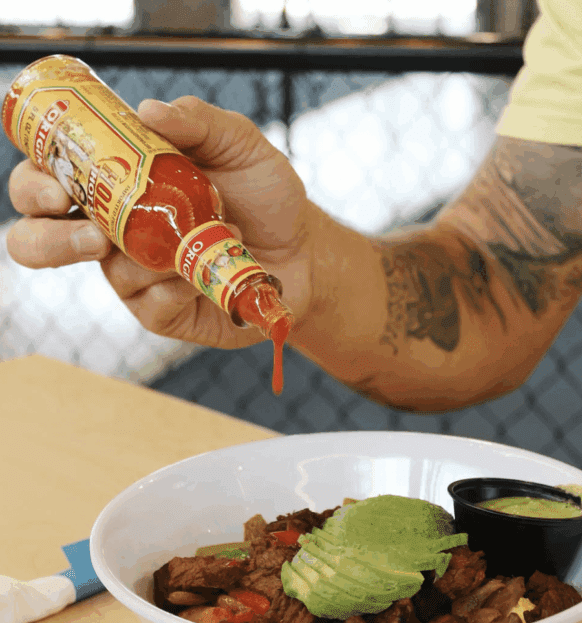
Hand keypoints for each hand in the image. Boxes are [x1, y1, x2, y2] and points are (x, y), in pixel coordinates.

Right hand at [6, 97, 314, 348]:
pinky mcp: (158, 311)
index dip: (36, 182)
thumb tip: (149, 110)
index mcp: (116, 182)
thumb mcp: (241, 146)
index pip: (49, 176)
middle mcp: (112, 229)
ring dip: (156, 255)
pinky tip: (203, 276)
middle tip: (94, 237)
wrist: (303, 252)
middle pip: (38, 235)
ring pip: (105, 272)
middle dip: (49, 238)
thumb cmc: (265, 196)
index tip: (61, 189)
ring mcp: (132, 274)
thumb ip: (198, 122)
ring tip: (203, 238)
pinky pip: (147, 303)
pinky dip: (176, 287)